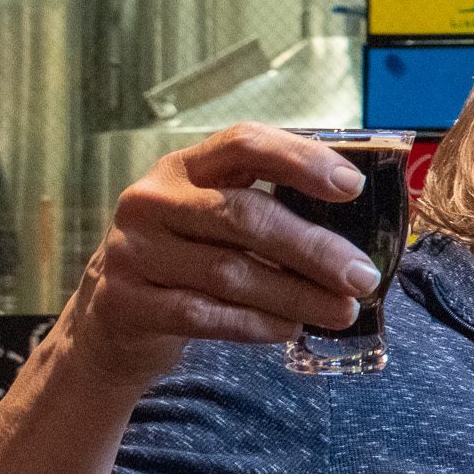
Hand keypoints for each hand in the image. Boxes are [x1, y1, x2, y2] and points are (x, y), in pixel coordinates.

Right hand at [63, 123, 383, 388]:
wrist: (111, 318)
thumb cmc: (190, 258)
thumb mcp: (219, 221)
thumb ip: (272, 212)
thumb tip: (361, 238)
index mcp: (187, 167)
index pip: (245, 144)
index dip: (301, 160)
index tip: (352, 188)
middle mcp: (153, 199)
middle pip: (244, 216)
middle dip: (313, 248)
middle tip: (362, 276)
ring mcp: (133, 250)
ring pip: (229, 272)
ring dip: (296, 295)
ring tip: (341, 311)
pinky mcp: (124, 301)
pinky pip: (203, 314)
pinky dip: (255, 324)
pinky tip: (289, 329)